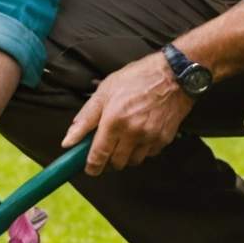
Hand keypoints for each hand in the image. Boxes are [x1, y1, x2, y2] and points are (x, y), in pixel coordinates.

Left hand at [61, 51, 193, 174]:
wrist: (174, 74)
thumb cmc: (138, 78)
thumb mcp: (105, 91)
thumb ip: (85, 118)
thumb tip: (68, 141)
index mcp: (114, 120)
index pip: (99, 156)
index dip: (91, 166)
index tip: (89, 168)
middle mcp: (133, 132)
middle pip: (116, 163)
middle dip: (107, 161)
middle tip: (105, 149)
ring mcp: (150, 137)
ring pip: (132, 162)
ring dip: (125, 156)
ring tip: (123, 140)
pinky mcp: (164, 139)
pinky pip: (148, 155)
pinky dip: (141, 150)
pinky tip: (139, 135)